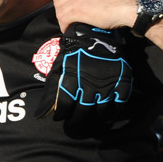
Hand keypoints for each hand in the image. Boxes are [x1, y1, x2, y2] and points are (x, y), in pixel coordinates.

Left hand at [36, 22, 133, 138]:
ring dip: (93, 122)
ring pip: (101, 111)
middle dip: (76, 122)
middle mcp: (90, 83)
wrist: (94, 36)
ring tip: (88, 125)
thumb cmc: (72, 55)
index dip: (62, 115)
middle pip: (83, 111)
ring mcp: (107, 83)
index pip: (66, 105)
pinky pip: (118, 105)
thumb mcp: (58, 69)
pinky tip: (104, 119)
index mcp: (73, 78)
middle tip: (73, 126)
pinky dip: (111, 115)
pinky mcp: (122, 82)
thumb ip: (51, 92)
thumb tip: (40, 115)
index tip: (60, 119)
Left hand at [51, 0, 138, 32]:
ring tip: (68, 26)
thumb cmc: (123, 0)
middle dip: (60, 10)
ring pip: (59, 11)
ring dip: (62, 20)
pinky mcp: (78, 10)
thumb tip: (91, 0)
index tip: (65, 6)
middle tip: (66, 19)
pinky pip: (63, 19)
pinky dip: (64, 26)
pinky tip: (69, 29)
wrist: (130, 5)